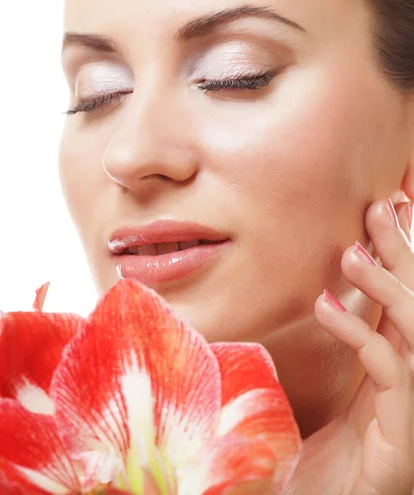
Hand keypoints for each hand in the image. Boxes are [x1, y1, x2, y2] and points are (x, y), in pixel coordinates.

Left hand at [286, 198, 413, 494]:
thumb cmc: (333, 454)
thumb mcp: (346, 385)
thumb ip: (357, 340)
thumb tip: (336, 290)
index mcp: (405, 363)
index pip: (410, 296)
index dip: (407, 251)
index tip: (394, 206)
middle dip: (406, 252)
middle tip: (384, 206)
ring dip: (388, 285)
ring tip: (353, 251)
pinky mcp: (407, 428)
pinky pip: (390, 368)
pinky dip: (359, 332)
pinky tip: (325, 306)